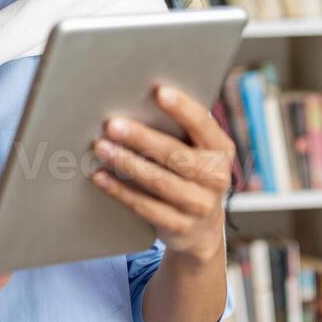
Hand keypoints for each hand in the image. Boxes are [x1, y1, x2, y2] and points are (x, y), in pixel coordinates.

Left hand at [89, 83, 234, 264]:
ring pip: (158, 182)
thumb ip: (180, 129)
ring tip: (101, 147)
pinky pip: (144, 207)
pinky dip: (120, 191)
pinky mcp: (178, 227)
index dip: (182, 108)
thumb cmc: (192, 174)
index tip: (159, 91)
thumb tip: (137, 99)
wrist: (202, 229)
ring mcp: (199, 206)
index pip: (203, 125)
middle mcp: (216, 178)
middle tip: (112, 124)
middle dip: (142, 138)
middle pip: (175, 155)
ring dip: (126, 163)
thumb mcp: (198, 151)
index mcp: (221, 150)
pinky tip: (100, 176)